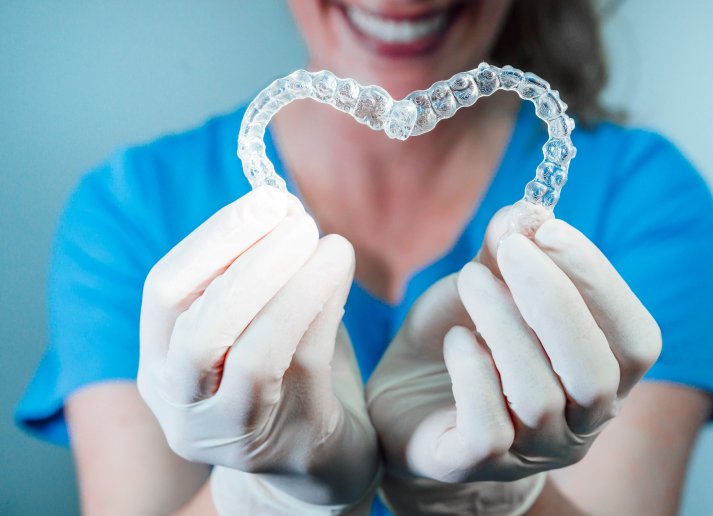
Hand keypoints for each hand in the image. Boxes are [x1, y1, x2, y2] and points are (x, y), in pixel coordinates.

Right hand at [137, 187, 378, 513]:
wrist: (314, 459)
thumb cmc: (283, 376)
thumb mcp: (253, 323)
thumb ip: (257, 272)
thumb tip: (282, 203)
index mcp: (160, 364)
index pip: (163, 293)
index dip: (213, 240)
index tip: (266, 199)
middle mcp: (181, 404)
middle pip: (198, 330)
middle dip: (250, 262)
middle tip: (298, 219)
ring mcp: (230, 432)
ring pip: (252, 355)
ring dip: (292, 286)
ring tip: (329, 242)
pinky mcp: (286, 442)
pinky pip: (302, 367)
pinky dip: (322, 309)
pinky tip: (340, 273)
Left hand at [366, 205, 660, 513]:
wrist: (404, 400)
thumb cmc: (463, 340)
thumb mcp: (487, 286)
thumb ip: (509, 252)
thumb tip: (525, 212)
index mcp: (601, 377)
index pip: (636, 339)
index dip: (599, 281)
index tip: (550, 229)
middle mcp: (578, 424)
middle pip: (596, 374)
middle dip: (556, 300)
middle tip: (510, 249)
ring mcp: (530, 453)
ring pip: (539, 397)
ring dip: (504, 325)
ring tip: (470, 281)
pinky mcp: (475, 465)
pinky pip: (489, 430)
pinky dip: (473, 374)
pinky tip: (456, 341)